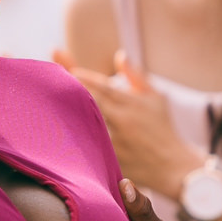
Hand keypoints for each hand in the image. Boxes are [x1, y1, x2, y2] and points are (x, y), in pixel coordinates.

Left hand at [54, 51, 203, 198]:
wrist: (173, 166)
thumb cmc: (163, 127)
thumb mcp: (155, 97)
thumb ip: (136, 75)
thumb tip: (119, 54)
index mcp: (132, 102)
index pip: (101, 85)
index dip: (82, 76)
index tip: (69, 71)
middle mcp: (122, 120)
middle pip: (88, 101)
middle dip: (68, 90)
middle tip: (49, 82)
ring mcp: (115, 141)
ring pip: (84, 123)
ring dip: (67, 113)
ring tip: (48, 104)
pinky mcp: (110, 159)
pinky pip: (87, 146)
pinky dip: (73, 137)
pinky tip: (58, 132)